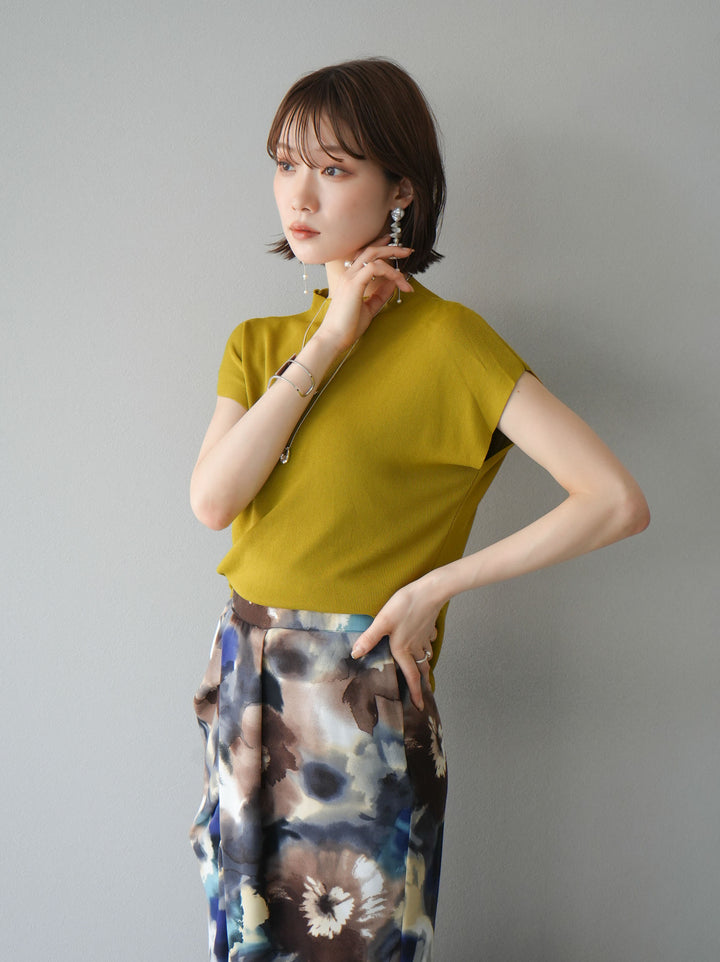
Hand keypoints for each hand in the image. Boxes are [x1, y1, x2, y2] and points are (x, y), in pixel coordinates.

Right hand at [316, 236, 413, 351]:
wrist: (334, 338)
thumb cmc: (347, 326)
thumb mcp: (369, 308)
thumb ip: (380, 294)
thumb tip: (393, 283)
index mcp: (350, 279)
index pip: (365, 255)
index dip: (381, 248)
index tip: (396, 248)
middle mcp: (349, 274)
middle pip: (371, 250)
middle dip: (391, 248)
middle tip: (408, 251)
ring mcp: (350, 277)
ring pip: (373, 255)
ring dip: (393, 260)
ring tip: (406, 274)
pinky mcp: (354, 284)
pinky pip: (375, 267)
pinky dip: (390, 272)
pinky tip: (398, 281)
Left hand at [351, 579, 441, 710]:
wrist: (430, 591)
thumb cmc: (405, 606)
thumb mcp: (383, 621)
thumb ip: (369, 638)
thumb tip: (355, 654)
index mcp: (403, 649)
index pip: (411, 676)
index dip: (415, 693)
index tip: (420, 707)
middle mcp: (416, 647)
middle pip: (420, 668)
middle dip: (422, 681)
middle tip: (423, 691)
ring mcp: (424, 636)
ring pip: (425, 655)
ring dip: (424, 664)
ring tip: (423, 671)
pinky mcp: (429, 626)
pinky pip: (429, 639)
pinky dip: (428, 644)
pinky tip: (426, 641)